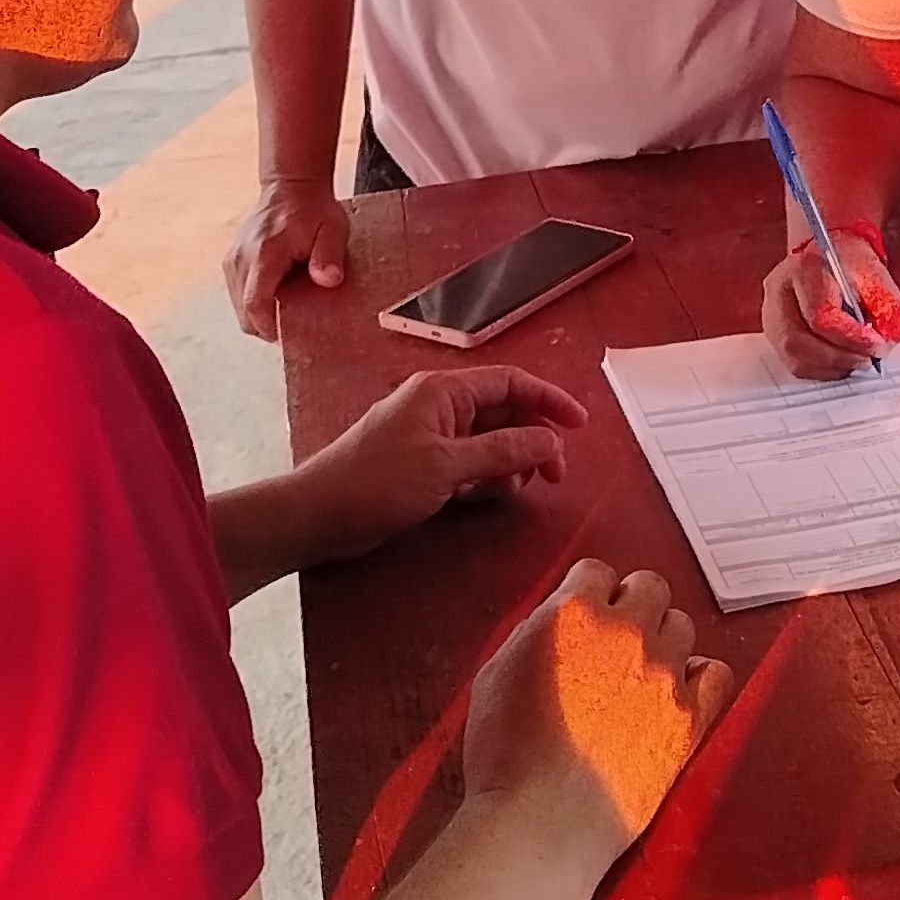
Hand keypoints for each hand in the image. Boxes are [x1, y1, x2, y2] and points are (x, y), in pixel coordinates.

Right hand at [226, 180, 351, 337]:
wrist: (290, 185)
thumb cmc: (313, 209)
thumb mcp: (333, 229)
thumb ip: (329, 255)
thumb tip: (328, 280)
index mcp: (264, 254)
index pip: (254, 305)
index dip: (270, 328)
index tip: (292, 334)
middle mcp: (241, 259)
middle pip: (244, 313)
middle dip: (267, 326)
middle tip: (296, 324)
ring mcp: (232, 260)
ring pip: (239, 307)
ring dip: (261, 314)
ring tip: (289, 307)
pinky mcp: (231, 261)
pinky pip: (239, 294)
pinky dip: (256, 302)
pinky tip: (279, 294)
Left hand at [299, 366, 584, 555]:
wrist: (318, 516)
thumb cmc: (377, 483)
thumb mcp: (447, 467)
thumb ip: (503, 451)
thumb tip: (551, 441)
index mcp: (443, 391)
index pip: (510, 382)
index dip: (549, 400)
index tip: (580, 425)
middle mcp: (438, 406)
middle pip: (503, 412)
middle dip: (532, 440)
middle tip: (554, 477)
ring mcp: (430, 436)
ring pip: (489, 441)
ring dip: (508, 464)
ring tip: (510, 490)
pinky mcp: (422, 465)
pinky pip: (469, 463)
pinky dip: (484, 478)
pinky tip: (482, 498)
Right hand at [460, 561, 732, 876]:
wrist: (541, 822)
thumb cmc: (506, 758)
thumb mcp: (495, 676)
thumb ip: (533, 634)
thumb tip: (555, 622)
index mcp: (572, 615)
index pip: (596, 571)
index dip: (589, 593)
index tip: (587, 613)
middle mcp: (625, 633)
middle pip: (649, 587)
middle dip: (631, 606)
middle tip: (615, 639)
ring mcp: (663, 674)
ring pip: (682, 625)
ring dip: (663, 640)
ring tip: (642, 671)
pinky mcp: (689, 718)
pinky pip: (717, 674)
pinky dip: (700, 676)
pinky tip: (678, 690)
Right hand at [759, 226, 899, 380]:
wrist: (828, 253)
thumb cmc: (849, 264)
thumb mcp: (875, 275)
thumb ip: (889, 305)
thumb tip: (893, 337)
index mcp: (804, 269)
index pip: (820, 316)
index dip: (852, 339)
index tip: (877, 347)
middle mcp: (779, 292)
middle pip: (799, 342)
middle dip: (840, 358)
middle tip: (868, 360)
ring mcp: (771, 315)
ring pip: (794, 358)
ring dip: (831, 367)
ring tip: (857, 361)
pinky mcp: (774, 333)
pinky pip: (794, 364)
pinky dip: (822, 370)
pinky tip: (842, 362)